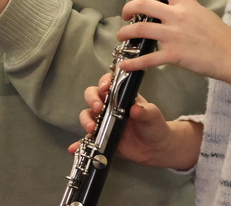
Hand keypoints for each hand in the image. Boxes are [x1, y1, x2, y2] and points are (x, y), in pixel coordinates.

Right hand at [69, 73, 201, 169]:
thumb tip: (135, 109)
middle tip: (98, 108)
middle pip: (92, 96)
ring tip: (91, 128)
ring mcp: (103, 122)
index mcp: (121, 96)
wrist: (155, 148)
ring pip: (87, 115)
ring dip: (85, 120)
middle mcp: (109, 106)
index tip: (105, 88)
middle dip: (91, 99)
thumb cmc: (154, 125)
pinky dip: (79, 143)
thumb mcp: (153, 116)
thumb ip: (145, 112)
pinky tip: (74, 148)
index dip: (104, 82)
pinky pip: (87, 139)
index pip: (108, 83)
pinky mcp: (101, 137)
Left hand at [118, 0, 230, 88]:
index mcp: (184, 4)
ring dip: (125, 32)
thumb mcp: (204, 11)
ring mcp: (173, 35)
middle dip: (129, 8)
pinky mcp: (173, 55)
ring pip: (141, 29)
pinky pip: (148, 58)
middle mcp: (176, 16)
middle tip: (125, 14)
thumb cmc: (221, 35)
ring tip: (121, 36)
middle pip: (144, 4)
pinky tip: (125, 64)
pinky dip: (134, 62)